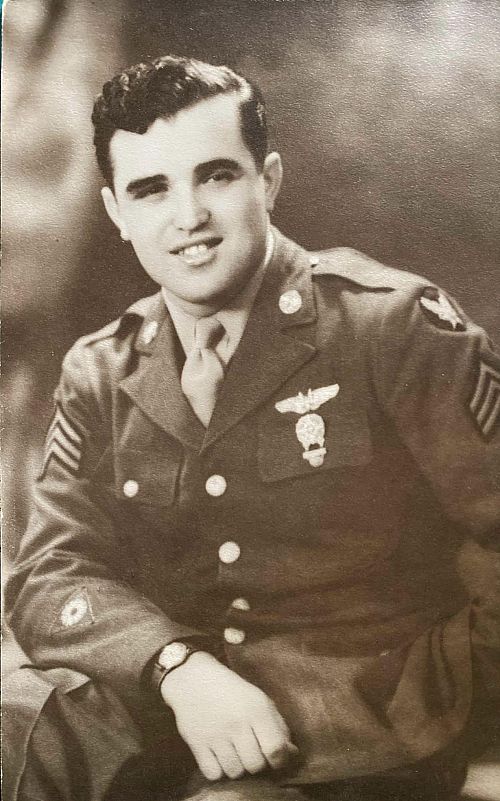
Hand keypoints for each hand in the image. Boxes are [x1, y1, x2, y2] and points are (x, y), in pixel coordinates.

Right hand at [160, 651, 297, 780]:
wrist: (194, 678)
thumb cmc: (232, 690)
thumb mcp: (260, 700)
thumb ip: (278, 726)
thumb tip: (291, 754)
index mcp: (257, 710)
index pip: (276, 750)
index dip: (280, 760)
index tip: (275, 758)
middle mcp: (237, 724)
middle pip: (255, 766)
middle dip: (257, 763)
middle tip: (251, 752)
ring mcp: (216, 735)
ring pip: (235, 772)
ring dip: (237, 767)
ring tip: (234, 753)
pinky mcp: (197, 743)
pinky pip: (213, 774)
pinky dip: (218, 770)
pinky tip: (219, 756)